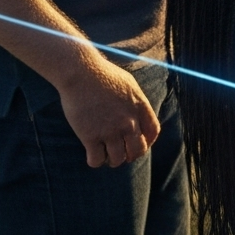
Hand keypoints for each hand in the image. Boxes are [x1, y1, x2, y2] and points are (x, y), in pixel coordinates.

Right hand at [57, 52, 160, 168]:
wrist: (81, 73)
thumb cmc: (103, 75)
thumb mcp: (129, 84)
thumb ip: (136, 102)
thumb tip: (138, 115)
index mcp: (140, 106)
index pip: (153, 132)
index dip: (147, 142)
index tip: (137, 144)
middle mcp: (128, 121)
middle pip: (137, 150)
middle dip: (130, 155)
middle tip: (121, 153)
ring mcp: (110, 130)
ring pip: (117, 159)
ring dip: (112, 160)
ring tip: (106, 154)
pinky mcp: (90, 137)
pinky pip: (96, 160)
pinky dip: (95, 161)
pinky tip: (92, 154)